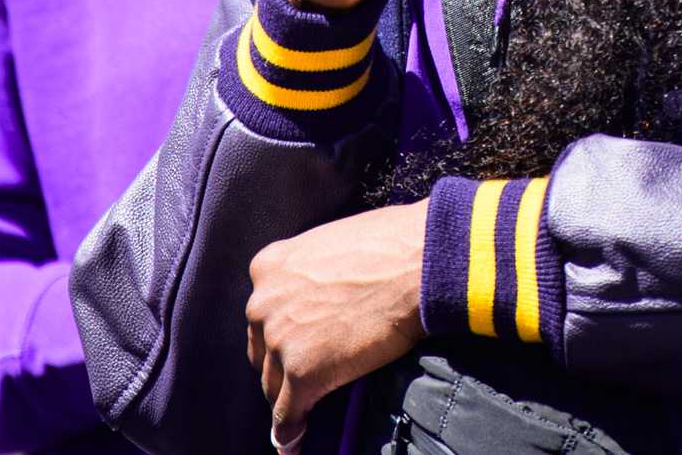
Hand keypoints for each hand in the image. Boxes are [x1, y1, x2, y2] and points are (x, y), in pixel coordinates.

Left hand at [247, 200, 425, 436]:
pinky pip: (287, 415)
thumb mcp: (332, 246)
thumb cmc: (391, 245)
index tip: (293, 347)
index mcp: (269, 268)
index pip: (264, 314)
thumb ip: (313, 274)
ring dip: (287, 400)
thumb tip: (326, 296)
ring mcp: (280, 339)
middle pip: (263, 350)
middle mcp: (263, 303)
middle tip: (305, 375)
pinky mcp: (302, 372)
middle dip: (280, 365)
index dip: (280, 335)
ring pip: (273, 386)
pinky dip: (289, 434)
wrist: (418, 262)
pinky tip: (293, 446)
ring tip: (299, 416)